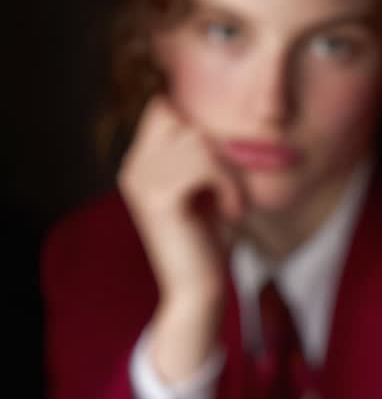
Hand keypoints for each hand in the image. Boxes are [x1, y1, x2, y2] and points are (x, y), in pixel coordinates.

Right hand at [119, 96, 242, 382]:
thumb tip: (222, 116)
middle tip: (230, 186)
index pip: (163, 108)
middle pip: (179, 116)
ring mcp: (140, 181)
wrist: (200, 290)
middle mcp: (133, 168)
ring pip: (196, 140)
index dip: (198, 124)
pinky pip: (204, 164)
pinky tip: (231, 211)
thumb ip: (207, 152)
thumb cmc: (211, 241)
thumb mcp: (210, 187)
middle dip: (215, 147)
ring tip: (232, 203)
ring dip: (227, 171)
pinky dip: (229, 185)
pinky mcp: (157, 198)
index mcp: (141, 163)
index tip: (222, 165)